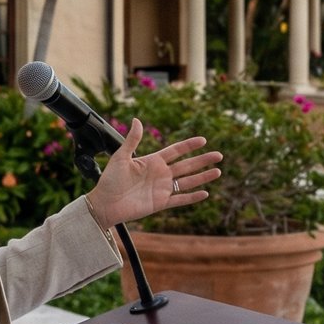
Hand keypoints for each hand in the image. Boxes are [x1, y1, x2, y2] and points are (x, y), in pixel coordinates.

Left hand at [84, 116, 222, 231]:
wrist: (104, 203)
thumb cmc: (109, 180)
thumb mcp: (120, 157)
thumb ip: (132, 140)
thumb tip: (136, 120)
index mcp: (152, 161)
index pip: (176, 151)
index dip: (189, 146)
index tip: (203, 140)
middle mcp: (160, 174)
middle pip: (187, 165)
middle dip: (203, 160)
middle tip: (219, 155)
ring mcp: (162, 189)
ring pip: (188, 182)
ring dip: (203, 177)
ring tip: (218, 171)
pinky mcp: (160, 203)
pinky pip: (180, 200)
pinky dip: (192, 197)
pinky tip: (205, 193)